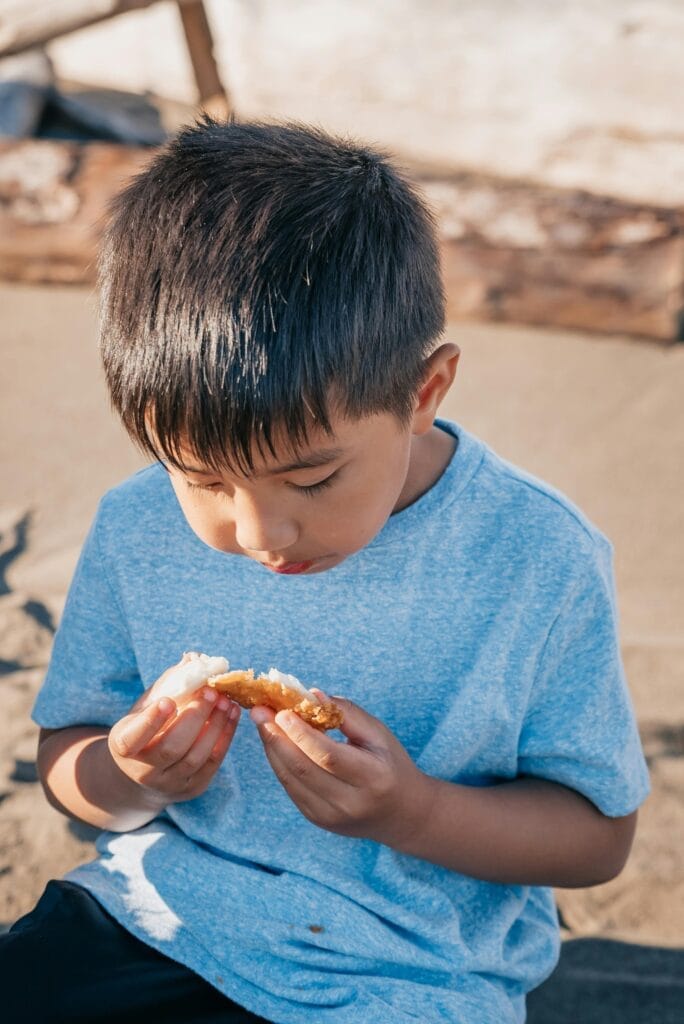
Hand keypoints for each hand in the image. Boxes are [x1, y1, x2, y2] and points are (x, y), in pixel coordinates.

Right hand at [107, 657, 240, 806]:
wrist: (142, 773)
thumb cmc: (144, 728)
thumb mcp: (144, 707)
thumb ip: (166, 685)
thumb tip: (194, 658)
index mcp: (123, 748)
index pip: (133, 739)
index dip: (151, 721)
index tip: (168, 701)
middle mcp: (143, 772)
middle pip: (171, 748)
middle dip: (194, 718)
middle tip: (211, 692)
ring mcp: (169, 784)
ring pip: (195, 757)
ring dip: (215, 726)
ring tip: (226, 701)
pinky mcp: (192, 787)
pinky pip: (212, 763)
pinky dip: (225, 737)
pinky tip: (232, 715)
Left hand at [250, 691, 435, 846]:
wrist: (402, 813)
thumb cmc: (390, 764)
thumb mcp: (379, 735)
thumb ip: (347, 714)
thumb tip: (312, 696)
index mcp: (372, 778)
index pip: (328, 756)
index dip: (301, 733)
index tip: (281, 710)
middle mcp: (350, 803)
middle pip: (303, 769)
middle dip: (276, 737)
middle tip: (259, 711)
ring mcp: (331, 816)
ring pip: (290, 779)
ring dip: (272, 748)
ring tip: (261, 721)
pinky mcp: (318, 819)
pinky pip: (291, 788)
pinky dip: (279, 762)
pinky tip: (274, 741)